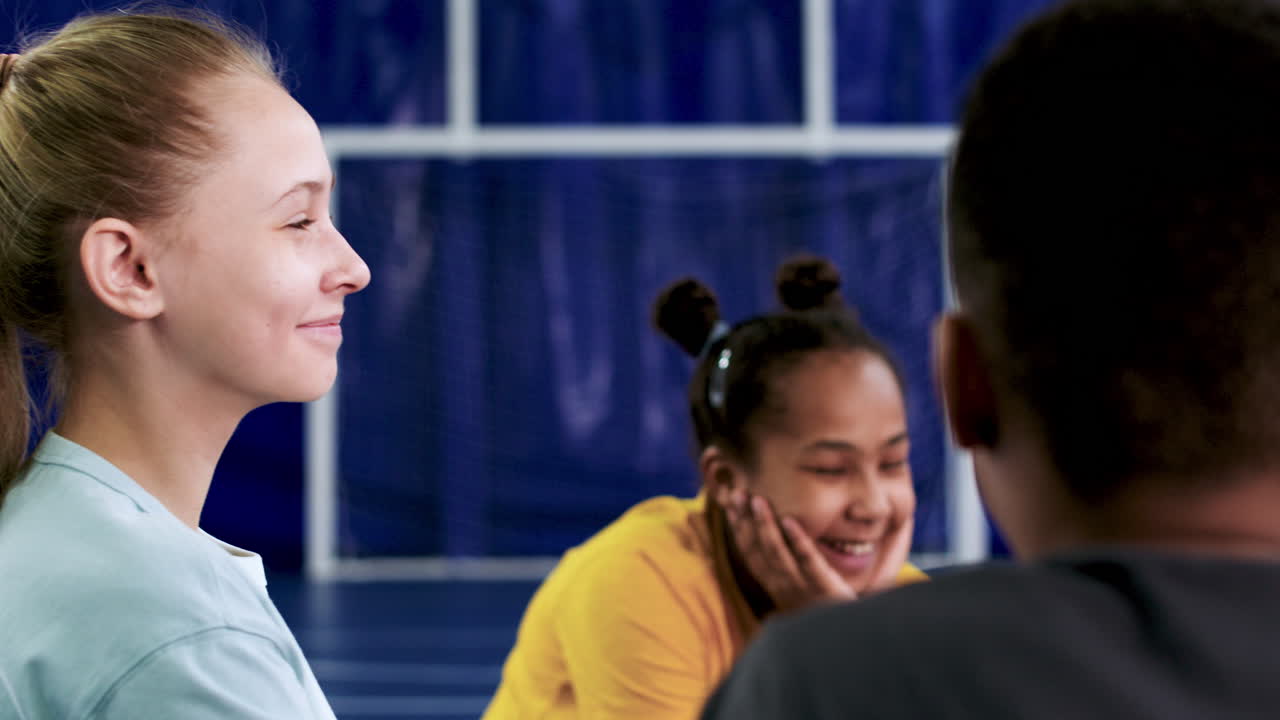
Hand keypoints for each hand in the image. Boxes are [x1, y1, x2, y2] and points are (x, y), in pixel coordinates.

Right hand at [718, 487, 855, 614]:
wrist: (847, 637)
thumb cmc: (821, 611)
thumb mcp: (797, 592)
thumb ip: (782, 575)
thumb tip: (767, 553)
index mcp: (773, 584)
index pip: (749, 552)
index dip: (737, 527)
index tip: (729, 503)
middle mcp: (780, 584)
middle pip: (757, 548)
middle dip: (745, 520)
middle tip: (738, 492)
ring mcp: (800, 584)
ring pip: (776, 552)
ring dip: (765, 525)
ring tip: (757, 500)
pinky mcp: (822, 584)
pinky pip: (807, 559)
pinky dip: (797, 539)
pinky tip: (790, 520)